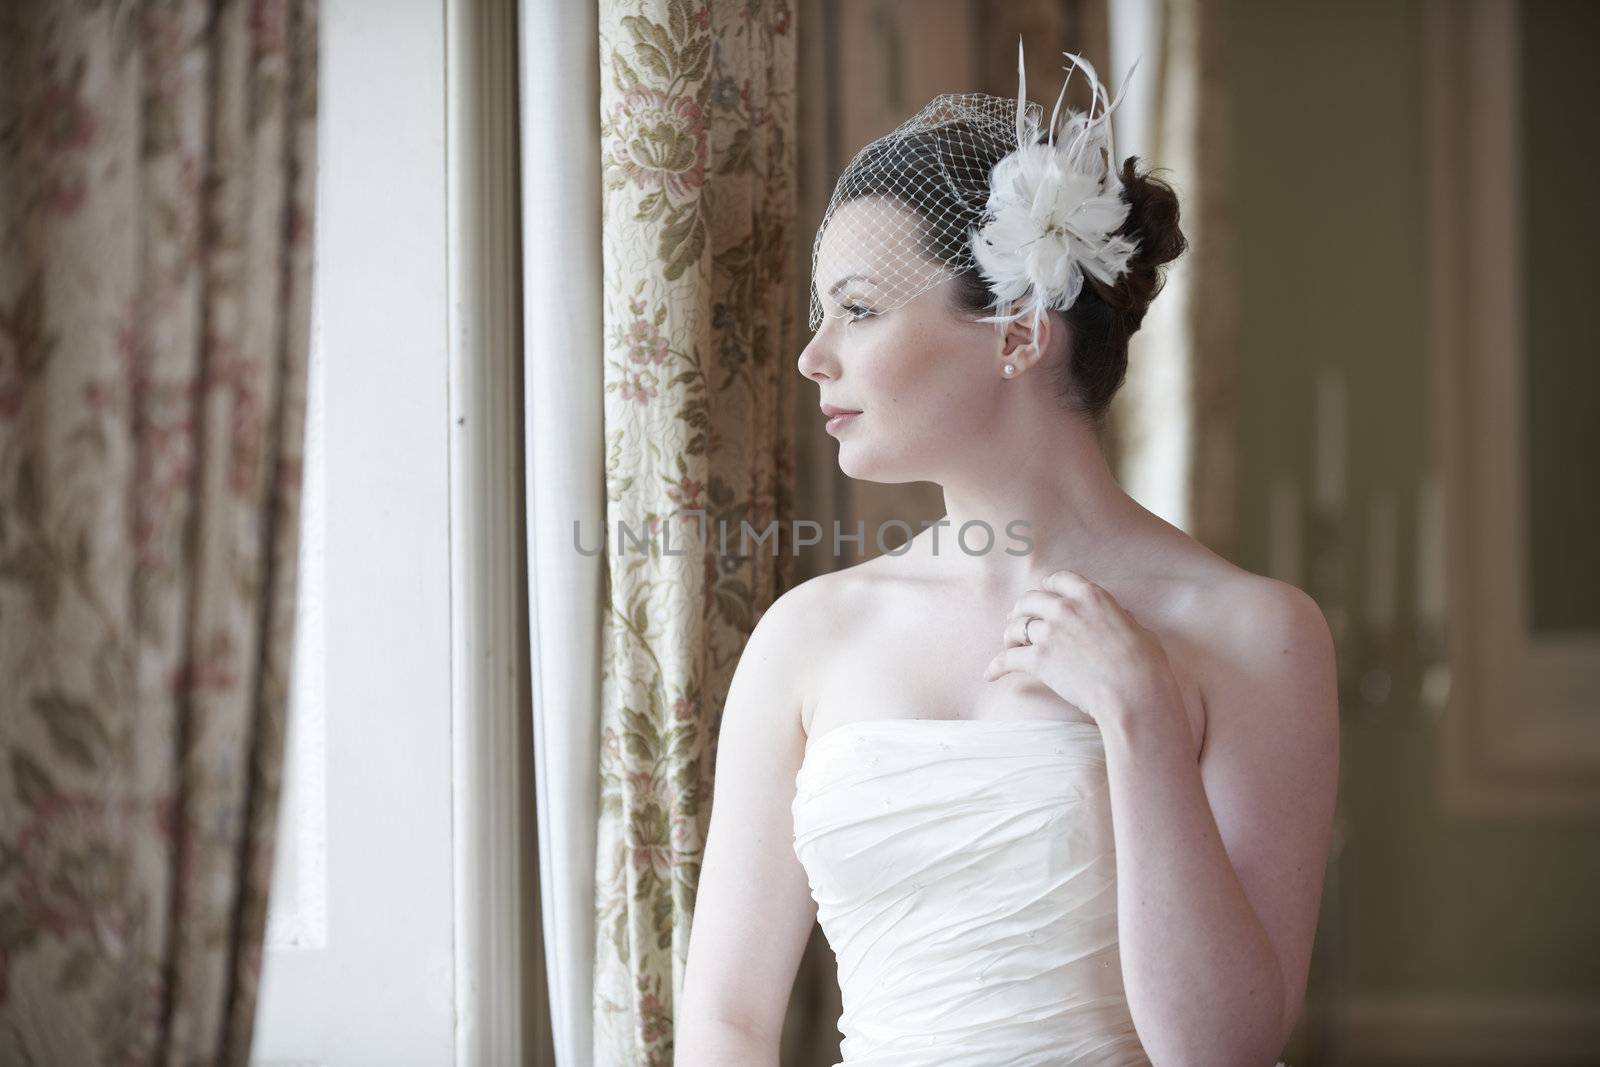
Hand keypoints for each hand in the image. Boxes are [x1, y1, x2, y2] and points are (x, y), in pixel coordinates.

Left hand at [982, 569, 1182, 732]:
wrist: (1134, 692)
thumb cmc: (1145, 665)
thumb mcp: (1139, 630)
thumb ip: (1122, 619)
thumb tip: (1122, 618)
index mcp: (1091, 596)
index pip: (1058, 580)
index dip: (1046, 588)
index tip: (1042, 595)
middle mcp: (1066, 608)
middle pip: (1030, 600)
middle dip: (1021, 610)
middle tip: (1017, 620)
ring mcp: (1050, 632)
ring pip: (1016, 627)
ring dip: (1010, 636)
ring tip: (1009, 645)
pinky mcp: (1039, 659)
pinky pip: (1007, 659)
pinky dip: (996, 667)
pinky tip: (989, 675)